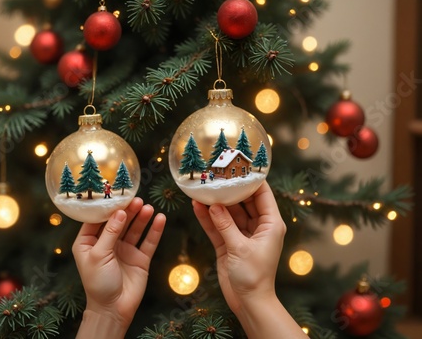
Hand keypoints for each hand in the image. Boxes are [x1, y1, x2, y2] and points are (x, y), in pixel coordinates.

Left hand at [73, 198, 165, 337]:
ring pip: (135, 229)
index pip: (97, 219)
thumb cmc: (98, 284)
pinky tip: (160, 219)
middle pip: (119, 222)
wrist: (114, 309)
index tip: (116, 194)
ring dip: (141, 218)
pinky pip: (148, 241)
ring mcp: (125, 250)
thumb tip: (120, 212)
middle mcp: (107, 243)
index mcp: (89, 242)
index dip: (107, 207)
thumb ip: (110, 232)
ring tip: (148, 207)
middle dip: (128, 210)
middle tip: (136, 199)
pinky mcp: (140, 258)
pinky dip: (155, 230)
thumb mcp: (99, 255)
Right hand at [193, 181, 305, 337]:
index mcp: (271, 224)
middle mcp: (258, 226)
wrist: (248, 302)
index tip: (239, 164)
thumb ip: (225, 225)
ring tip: (202, 187)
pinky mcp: (228, 244)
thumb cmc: (253, 276)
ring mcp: (242, 235)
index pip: (262, 194)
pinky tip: (196, 206)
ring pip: (228, 213)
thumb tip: (212, 205)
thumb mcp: (239, 248)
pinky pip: (218, 226)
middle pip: (243, 201)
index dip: (252, 179)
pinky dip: (208, 218)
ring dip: (215, 203)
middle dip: (230, 189)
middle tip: (216, 174)